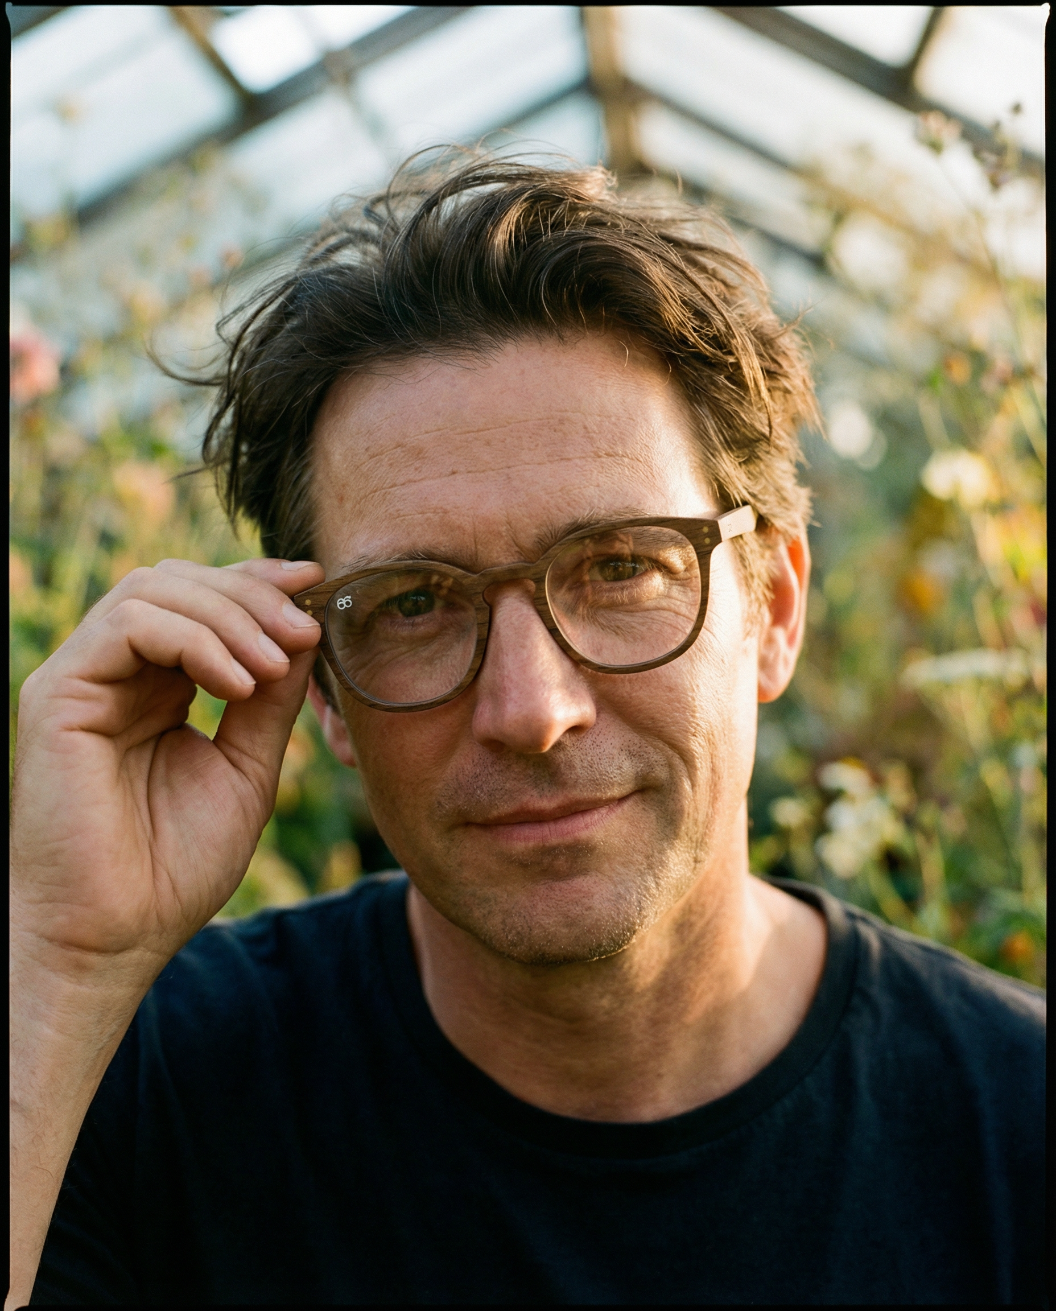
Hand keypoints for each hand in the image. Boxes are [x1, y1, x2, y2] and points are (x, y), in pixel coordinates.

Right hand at [11, 556, 324, 977]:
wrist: (116, 936)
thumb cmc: (175, 868)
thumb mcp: (246, 768)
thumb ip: (271, 700)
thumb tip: (305, 631)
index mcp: (156, 688)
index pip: (202, 602)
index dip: (259, 584)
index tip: (318, 584)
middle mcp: (115, 674)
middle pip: (179, 582)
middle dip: (251, 595)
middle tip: (305, 629)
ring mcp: (82, 679)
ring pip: (153, 590)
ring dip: (229, 616)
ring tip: (273, 667)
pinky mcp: (58, 693)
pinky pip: (128, 625)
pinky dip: (194, 640)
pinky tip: (238, 684)